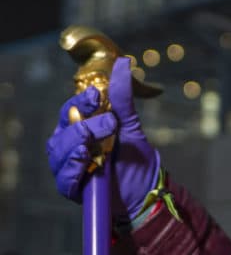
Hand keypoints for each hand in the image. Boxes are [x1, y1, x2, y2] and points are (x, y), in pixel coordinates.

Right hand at [46, 57, 160, 220]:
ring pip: (59, 152)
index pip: (71, 108)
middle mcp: (69, 144)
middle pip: (65, 129)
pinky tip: (86, 164)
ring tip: (93, 145)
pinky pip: (64, 178)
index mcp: (80, 126)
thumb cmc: (133, 157)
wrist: (145, 191)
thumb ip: (122, 98)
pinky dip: (73, 170)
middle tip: (111, 124)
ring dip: (77, 146)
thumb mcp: (130, 125)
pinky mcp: (72, 188)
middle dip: (85, 125)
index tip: (97, 95)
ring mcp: (68, 166)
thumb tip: (123, 63)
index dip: (82, 101)